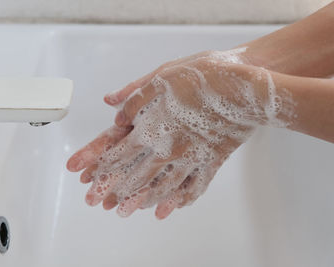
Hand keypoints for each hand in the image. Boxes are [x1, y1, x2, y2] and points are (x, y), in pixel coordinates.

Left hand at [67, 51, 295, 218]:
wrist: (243, 88)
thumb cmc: (204, 77)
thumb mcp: (162, 76)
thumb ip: (134, 95)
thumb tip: (114, 107)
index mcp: (152, 127)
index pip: (120, 152)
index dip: (101, 165)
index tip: (89, 176)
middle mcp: (168, 149)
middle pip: (137, 175)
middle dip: (117, 190)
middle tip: (104, 203)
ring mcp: (191, 158)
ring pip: (163, 186)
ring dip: (144, 200)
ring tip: (130, 210)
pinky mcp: (212, 161)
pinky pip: (195, 187)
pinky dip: (182, 199)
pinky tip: (174, 207)